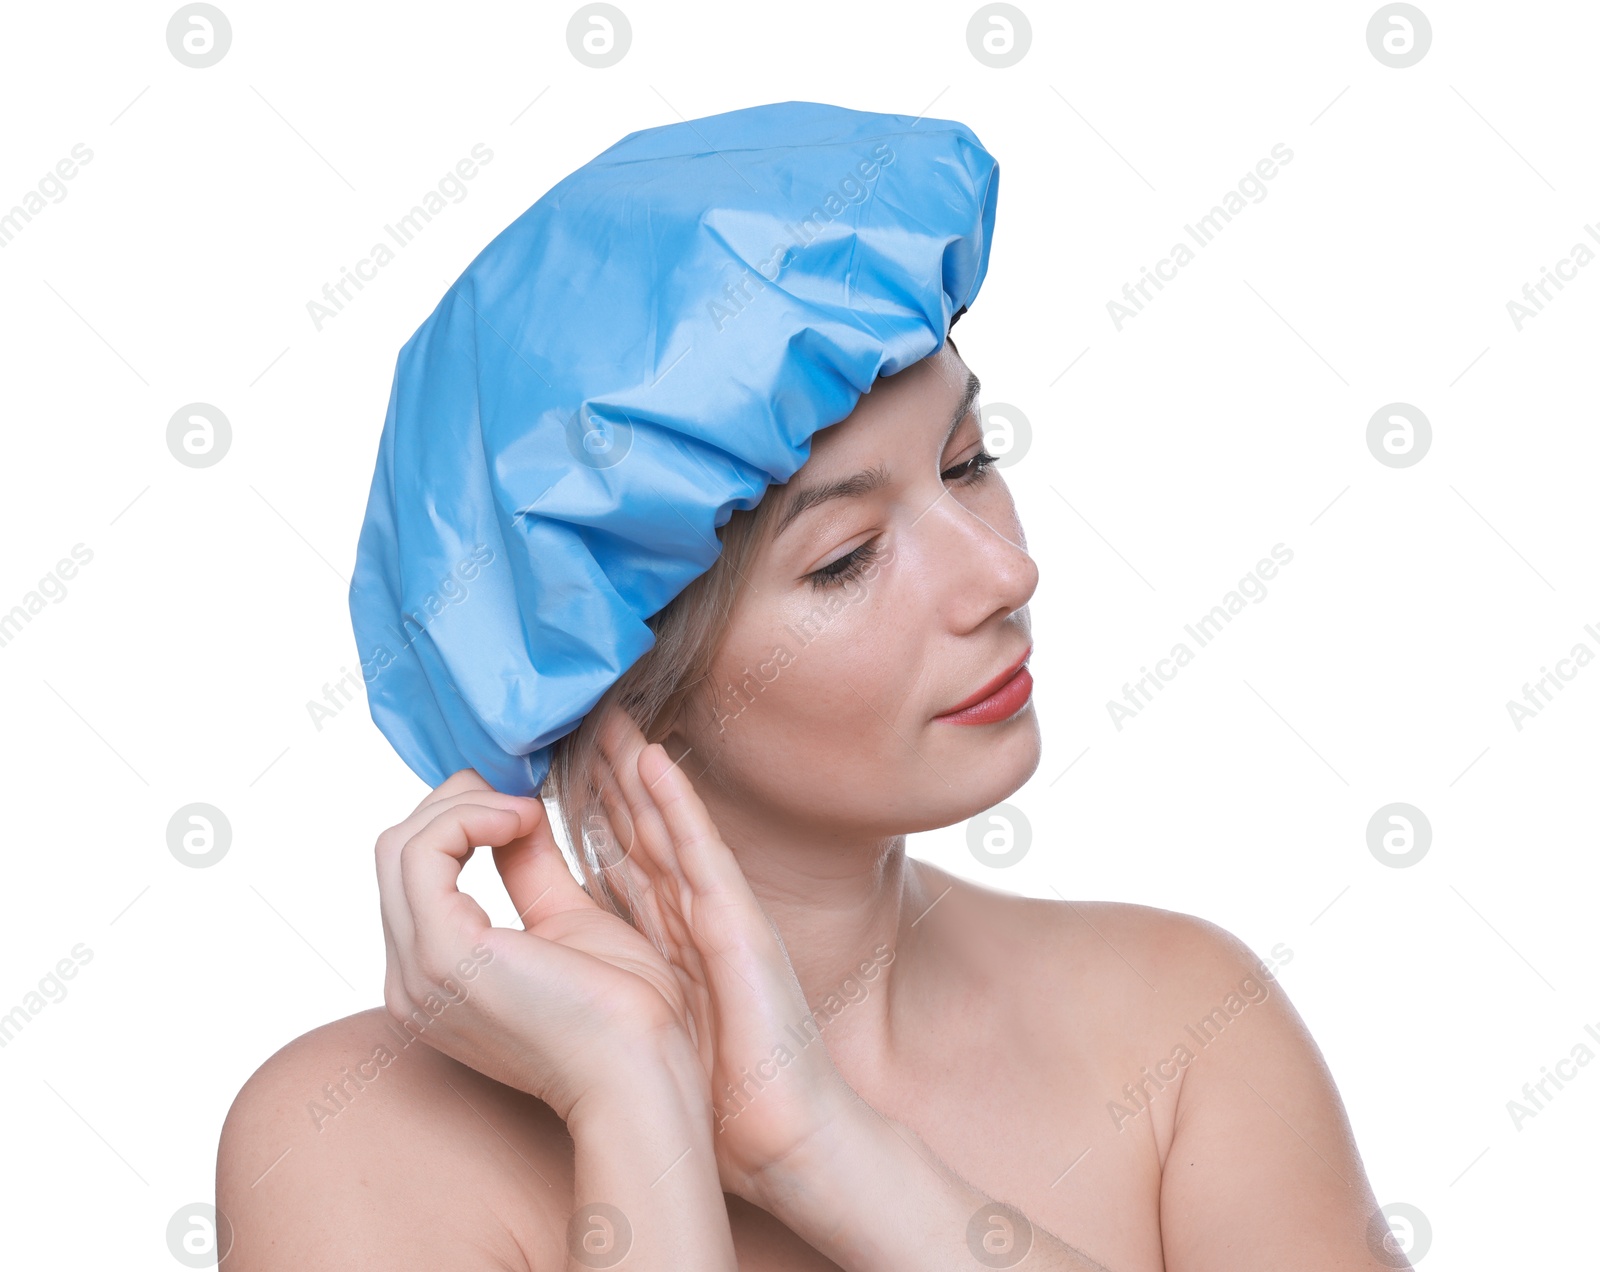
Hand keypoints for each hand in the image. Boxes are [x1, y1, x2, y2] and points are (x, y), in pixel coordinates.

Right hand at [374, 765, 705, 1124]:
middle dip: (457, 805)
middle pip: (396, 853)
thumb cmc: (622, 1011)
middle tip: (522, 800)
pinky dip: (468, 817)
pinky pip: (421, 852)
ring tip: (528, 811)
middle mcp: (409, 979)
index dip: (461, 822)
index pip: (411, 874)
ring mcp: (418, 971)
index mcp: (433, 976)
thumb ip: (529, 867)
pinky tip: (523, 820)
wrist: (641, 1071)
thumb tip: (518, 810)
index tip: (525, 808)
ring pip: (401, 845)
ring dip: (466, 807)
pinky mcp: (442, 953)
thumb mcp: (565, 918)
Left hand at [589, 708, 861, 1203]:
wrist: (782, 1133)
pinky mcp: (739, 925)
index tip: (555, 761)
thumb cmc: (720, 1089)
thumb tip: (555, 954)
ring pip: (668, 825)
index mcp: (670, 939)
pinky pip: (701, 853)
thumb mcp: (653, 1018)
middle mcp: (693, 915)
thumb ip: (617, 975)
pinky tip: (654, 762)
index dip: (592, 808)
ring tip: (610, 715)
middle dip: (611, 771)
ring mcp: (720, 914)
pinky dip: (678, 806)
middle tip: (580, 713)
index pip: (622, 857)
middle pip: (642, 827)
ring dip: (638, 768)